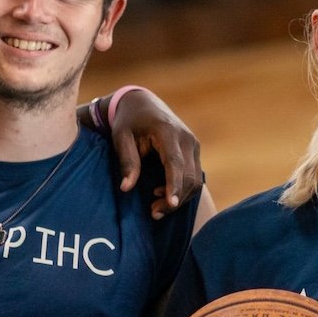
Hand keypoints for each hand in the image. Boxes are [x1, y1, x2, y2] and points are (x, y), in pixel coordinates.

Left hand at [109, 89, 203, 218]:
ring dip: (180, 197)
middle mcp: (186, 138)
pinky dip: (183, 190)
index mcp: (167, 132)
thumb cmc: (129, 121)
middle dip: (175, 198)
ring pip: (196, 180)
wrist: (144, 103)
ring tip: (156, 208)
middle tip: (154, 213)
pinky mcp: (194, 151)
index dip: (174, 184)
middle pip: (189, 176)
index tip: (171, 203)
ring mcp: (193, 145)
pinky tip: (164, 195)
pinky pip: (195, 176)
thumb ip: (127, 161)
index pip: (175, 163)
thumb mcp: (121, 137)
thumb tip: (126, 188)